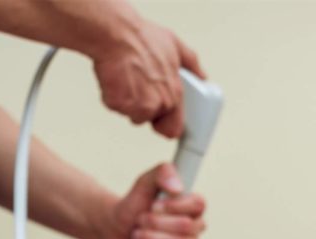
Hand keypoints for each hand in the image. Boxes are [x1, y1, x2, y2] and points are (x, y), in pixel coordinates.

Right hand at [92, 16, 204, 137]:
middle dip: (143, 106)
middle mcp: (159, 103)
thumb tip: (202, 76)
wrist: (117, 34)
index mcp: (174, 93)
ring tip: (127, 78)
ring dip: (127, 101)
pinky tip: (116, 78)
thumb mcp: (175, 46)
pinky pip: (115, 106)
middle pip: (149, 119)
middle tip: (138, 84)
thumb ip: (192, 64)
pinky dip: (112, 95)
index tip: (160, 123)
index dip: (166, 125)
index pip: (174, 128)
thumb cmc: (143, 38)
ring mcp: (138, 106)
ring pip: (131, 113)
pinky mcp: (118, 104)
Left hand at [95, 163, 205, 238]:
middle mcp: (194, 228)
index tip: (154, 205)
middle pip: (187, 227)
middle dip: (156, 223)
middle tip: (140, 220)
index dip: (176, 206)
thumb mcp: (144, 183)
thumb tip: (178, 188)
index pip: (198, 204)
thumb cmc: (133, 206)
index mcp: (191, 206)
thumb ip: (162, 173)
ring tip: (137, 235)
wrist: (114, 230)